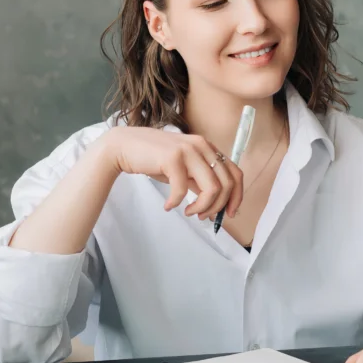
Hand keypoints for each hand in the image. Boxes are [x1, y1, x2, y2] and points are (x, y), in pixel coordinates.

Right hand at [99, 127, 243, 219]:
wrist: (125, 146)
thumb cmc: (155, 159)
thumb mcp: (184, 169)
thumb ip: (201, 181)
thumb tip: (217, 205)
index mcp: (209, 148)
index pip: (236, 173)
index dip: (237, 196)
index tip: (229, 214)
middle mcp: (203, 146)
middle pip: (226, 184)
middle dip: (217, 207)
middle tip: (202, 216)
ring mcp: (188, 150)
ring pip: (211, 188)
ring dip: (201, 207)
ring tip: (188, 212)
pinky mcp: (172, 157)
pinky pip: (183, 189)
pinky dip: (176, 202)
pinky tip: (168, 205)